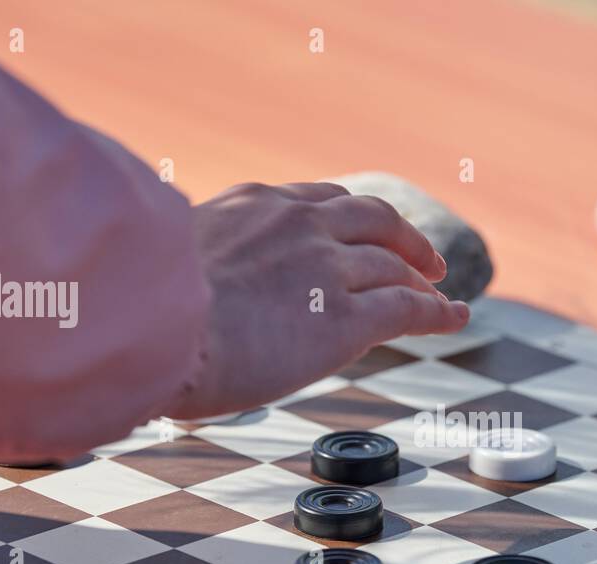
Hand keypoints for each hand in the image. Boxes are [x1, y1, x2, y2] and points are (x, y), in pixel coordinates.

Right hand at [168, 182, 468, 419]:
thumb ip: (194, 257)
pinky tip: (454, 316)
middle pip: (372, 219)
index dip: (350, 220)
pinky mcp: (345, 318)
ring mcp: (326, 268)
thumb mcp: (164, 257)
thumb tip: (178, 282)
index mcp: (252, 204)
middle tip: (422, 259)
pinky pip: (408, 307)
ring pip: (394, 264)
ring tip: (441, 293)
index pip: (318, 202)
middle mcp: (298, 224)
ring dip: (422, 278)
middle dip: (402, 237)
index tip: (363, 233)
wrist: (148, 329)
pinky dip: (438, 310)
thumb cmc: (141, 308)